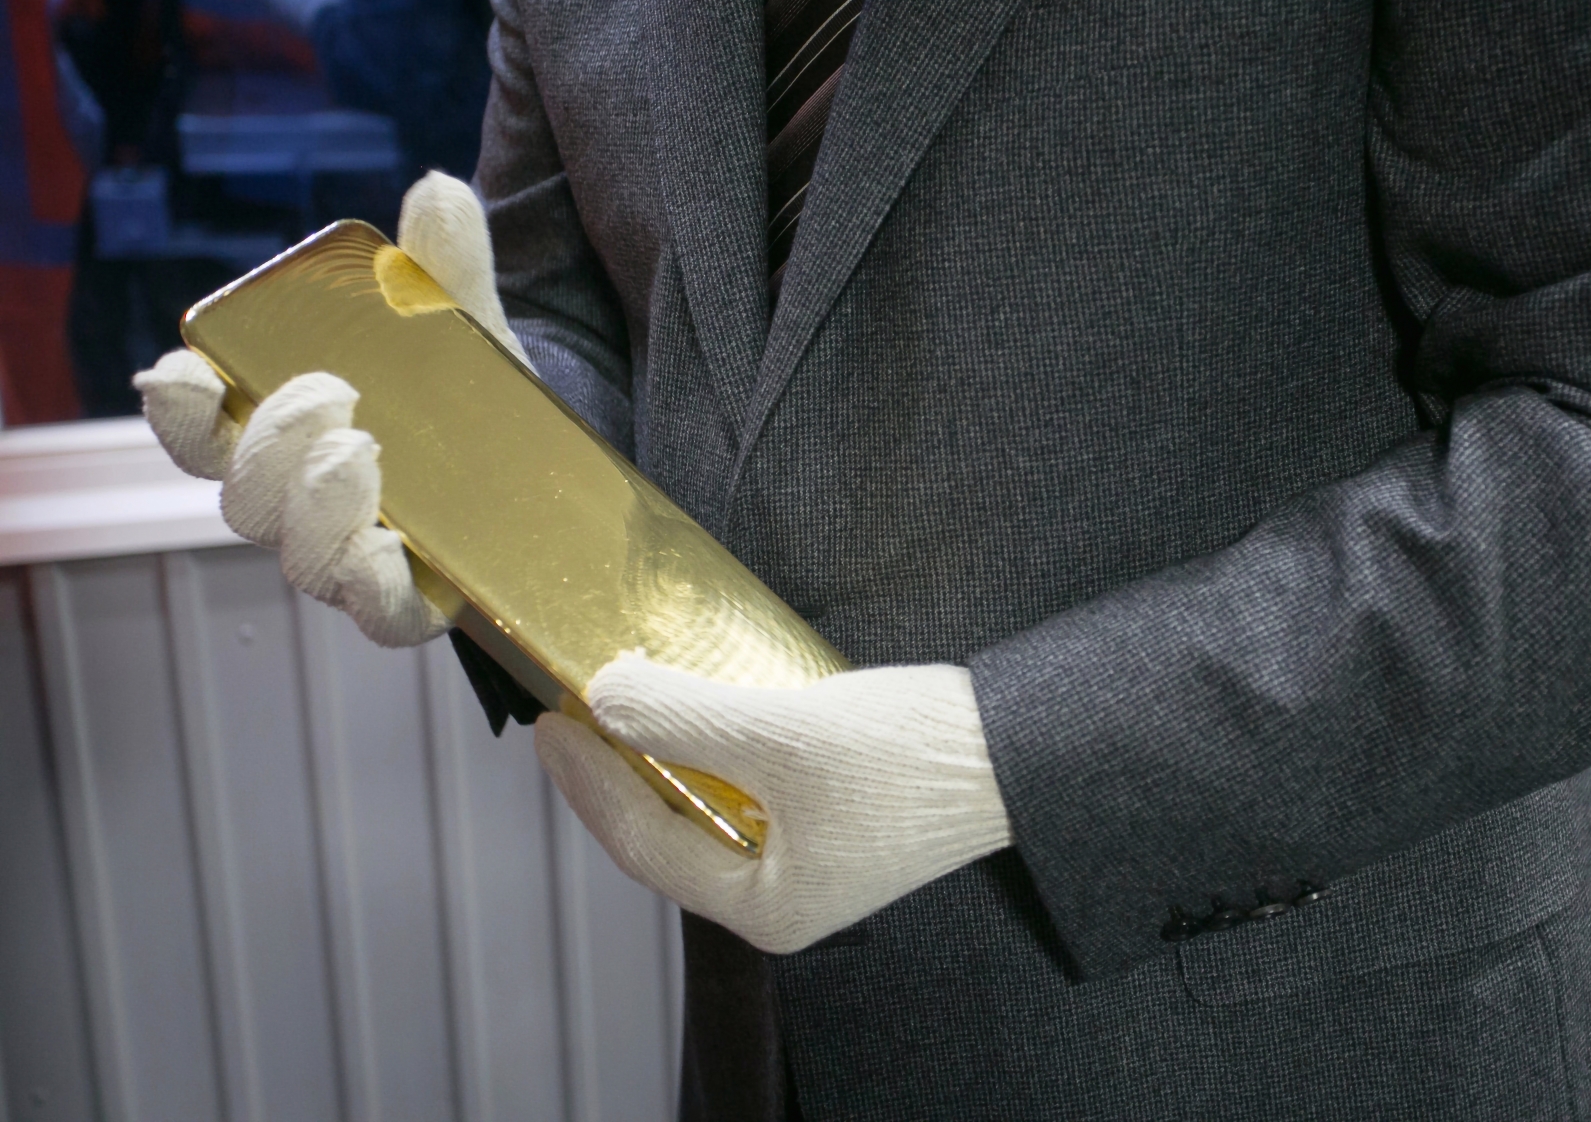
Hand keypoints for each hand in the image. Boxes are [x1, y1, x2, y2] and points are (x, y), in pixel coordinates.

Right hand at [136, 172, 528, 645]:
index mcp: (290, 430)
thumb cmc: (471, 400)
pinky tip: (388, 551)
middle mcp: (306, 501)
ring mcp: (357, 556)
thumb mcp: (463, 330)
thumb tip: (439, 189)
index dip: (178, 406)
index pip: (202, 426)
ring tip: (361, 453)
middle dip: (268, 445)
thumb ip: (443, 267)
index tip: (182, 373)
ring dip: (314, 507)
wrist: (553, 476)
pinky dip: (373, 587)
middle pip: (243, 494)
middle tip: (327, 394)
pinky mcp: (419, 601)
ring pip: (299, 554)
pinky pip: (378, 614)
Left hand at [535, 654, 1011, 952]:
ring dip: (668, 752)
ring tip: (630, 698)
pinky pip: (751, 787)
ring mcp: (813, 859)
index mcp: (766, 908)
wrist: (1025, 750)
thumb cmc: (916, 761)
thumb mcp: (784, 734)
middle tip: (578, 707)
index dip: (589, 780)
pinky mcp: (837, 820)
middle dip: (621, 768)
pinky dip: (717, 746)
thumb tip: (604, 696)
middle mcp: (783, 895)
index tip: (551, 721)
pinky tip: (705, 702)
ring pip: (710, 806)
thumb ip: (683, 718)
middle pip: (671, 831)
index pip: (645, 843)